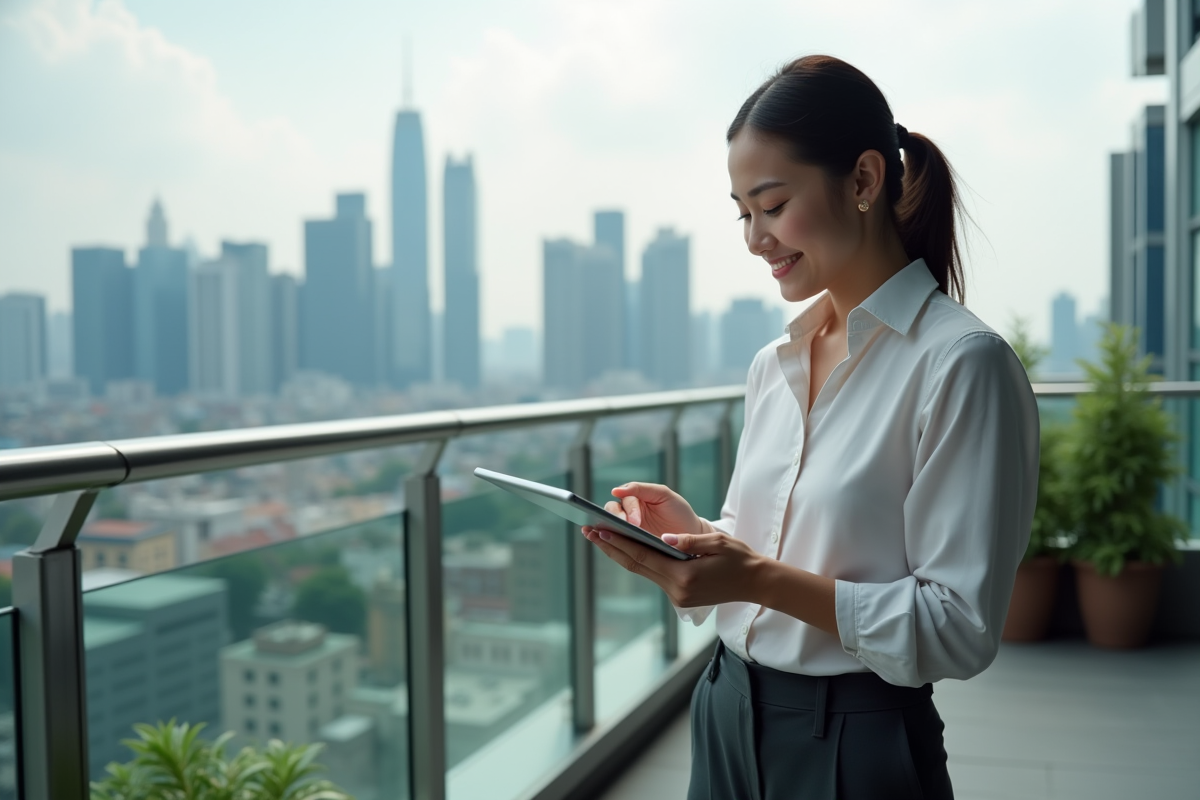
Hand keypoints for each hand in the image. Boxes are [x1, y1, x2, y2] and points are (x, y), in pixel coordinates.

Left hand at [581, 528, 765, 608]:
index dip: (619, 542)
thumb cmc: (740, 559)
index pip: (643, 556)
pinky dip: (638, 561)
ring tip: (601, 537)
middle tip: (588, 531)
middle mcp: (677, 590)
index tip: (599, 529)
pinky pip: (653, 576)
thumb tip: (664, 538)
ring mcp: (678, 597)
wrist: (757, 584)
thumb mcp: (718, 543)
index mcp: (684, 576)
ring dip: (621, 554)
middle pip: (636, 565)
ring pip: (642, 571)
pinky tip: (627, 549)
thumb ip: (690, 541)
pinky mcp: (680, 598)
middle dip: (611, 547)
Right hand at [594, 482, 709, 536]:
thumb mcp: (664, 495)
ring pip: (608, 526)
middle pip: (612, 511)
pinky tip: (601, 543)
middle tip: (626, 529)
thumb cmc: (678, 512)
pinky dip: (606, 542)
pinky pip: (613, 541)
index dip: (629, 511)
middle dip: (615, 519)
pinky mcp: (628, 544)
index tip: (635, 522)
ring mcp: (626, 528)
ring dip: (604, 529)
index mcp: (636, 498)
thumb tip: (615, 490)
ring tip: (600, 535)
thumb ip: (642, 488)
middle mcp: (628, 512)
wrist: (691, 536)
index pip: (625, 501)